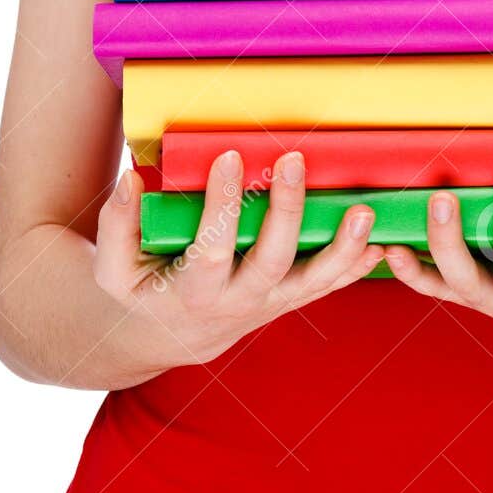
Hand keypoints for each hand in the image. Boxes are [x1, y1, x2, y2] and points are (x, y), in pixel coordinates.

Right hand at [93, 151, 385, 367]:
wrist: (165, 336)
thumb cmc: (138, 289)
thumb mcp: (112, 267)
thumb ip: (118, 223)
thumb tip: (133, 178)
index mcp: (192, 292)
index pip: (211, 247)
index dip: (222, 205)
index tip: (230, 156)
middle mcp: (237, 303)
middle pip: (271, 261)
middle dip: (287, 211)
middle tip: (294, 159)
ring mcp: (268, 305)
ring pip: (312, 283)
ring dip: (343, 248)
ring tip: (364, 210)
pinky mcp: (288, 301)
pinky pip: (327, 287)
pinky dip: (355, 266)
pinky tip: (380, 242)